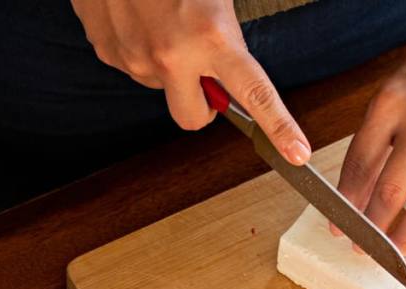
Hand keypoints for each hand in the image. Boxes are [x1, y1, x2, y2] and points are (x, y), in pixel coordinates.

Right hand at [71, 0, 310, 164]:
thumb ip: (225, 39)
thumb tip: (226, 78)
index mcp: (211, 36)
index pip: (255, 95)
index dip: (280, 127)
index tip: (298, 153)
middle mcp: (171, 56)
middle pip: (194, 119)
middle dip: (202, 104)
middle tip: (203, 69)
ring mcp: (134, 58)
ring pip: (162, 89)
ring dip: (169, 71)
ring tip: (164, 23)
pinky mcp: (106, 52)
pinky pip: (134, 68)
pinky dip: (141, 51)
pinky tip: (140, 19)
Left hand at [335, 1, 405, 257]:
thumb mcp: (393, 93)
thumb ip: (376, 140)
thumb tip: (355, 194)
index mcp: (391, 103)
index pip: (359, 164)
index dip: (346, 202)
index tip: (335, 225)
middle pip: (390, 191)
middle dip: (370, 228)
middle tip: (358, 248)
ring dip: (403, 239)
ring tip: (387, 255)